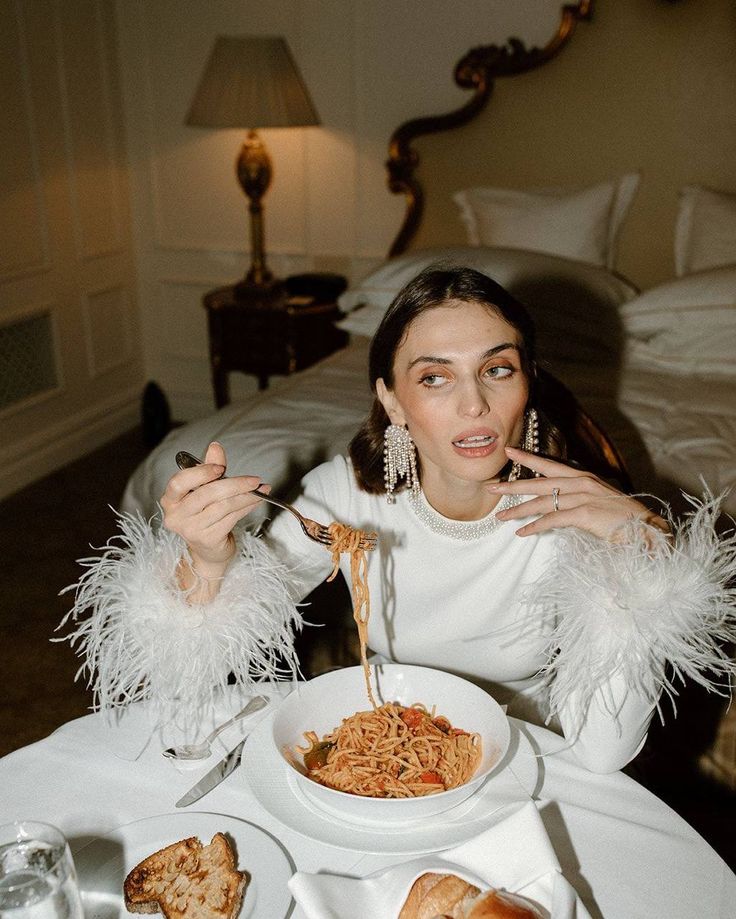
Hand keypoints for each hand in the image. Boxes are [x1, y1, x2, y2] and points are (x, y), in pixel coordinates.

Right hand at [161, 441, 266, 576]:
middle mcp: (176, 515)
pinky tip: (256, 501)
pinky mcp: (207, 540)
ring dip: (247, 496)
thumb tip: (215, 446)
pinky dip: (247, 507)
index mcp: (170, 499)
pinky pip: (232, 518)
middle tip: (254, 480)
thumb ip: (210, 468)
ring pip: (223, 506)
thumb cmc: (205, 513)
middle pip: (207, 494)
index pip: (179, 483)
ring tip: (261, 489)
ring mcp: (190, 530)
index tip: (220, 467)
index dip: (200, 473)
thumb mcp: (205, 488)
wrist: (209, 549)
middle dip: (235, 484)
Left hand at [489, 447, 669, 541]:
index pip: (550, 464)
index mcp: (584, 477)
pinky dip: (535, 526)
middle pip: (539, 482)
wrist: (648, 532)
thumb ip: (577, 500)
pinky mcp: (585, 513)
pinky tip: (522, 532)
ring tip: (500, 516)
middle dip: (513, 485)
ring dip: (518, 510)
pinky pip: (552, 519)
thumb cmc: (623, 521)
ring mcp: (584, 497)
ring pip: (542, 501)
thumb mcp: (598, 503)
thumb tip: (556, 506)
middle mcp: (582, 483)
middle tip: (491, 486)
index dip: (528, 457)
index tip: (509, 450)